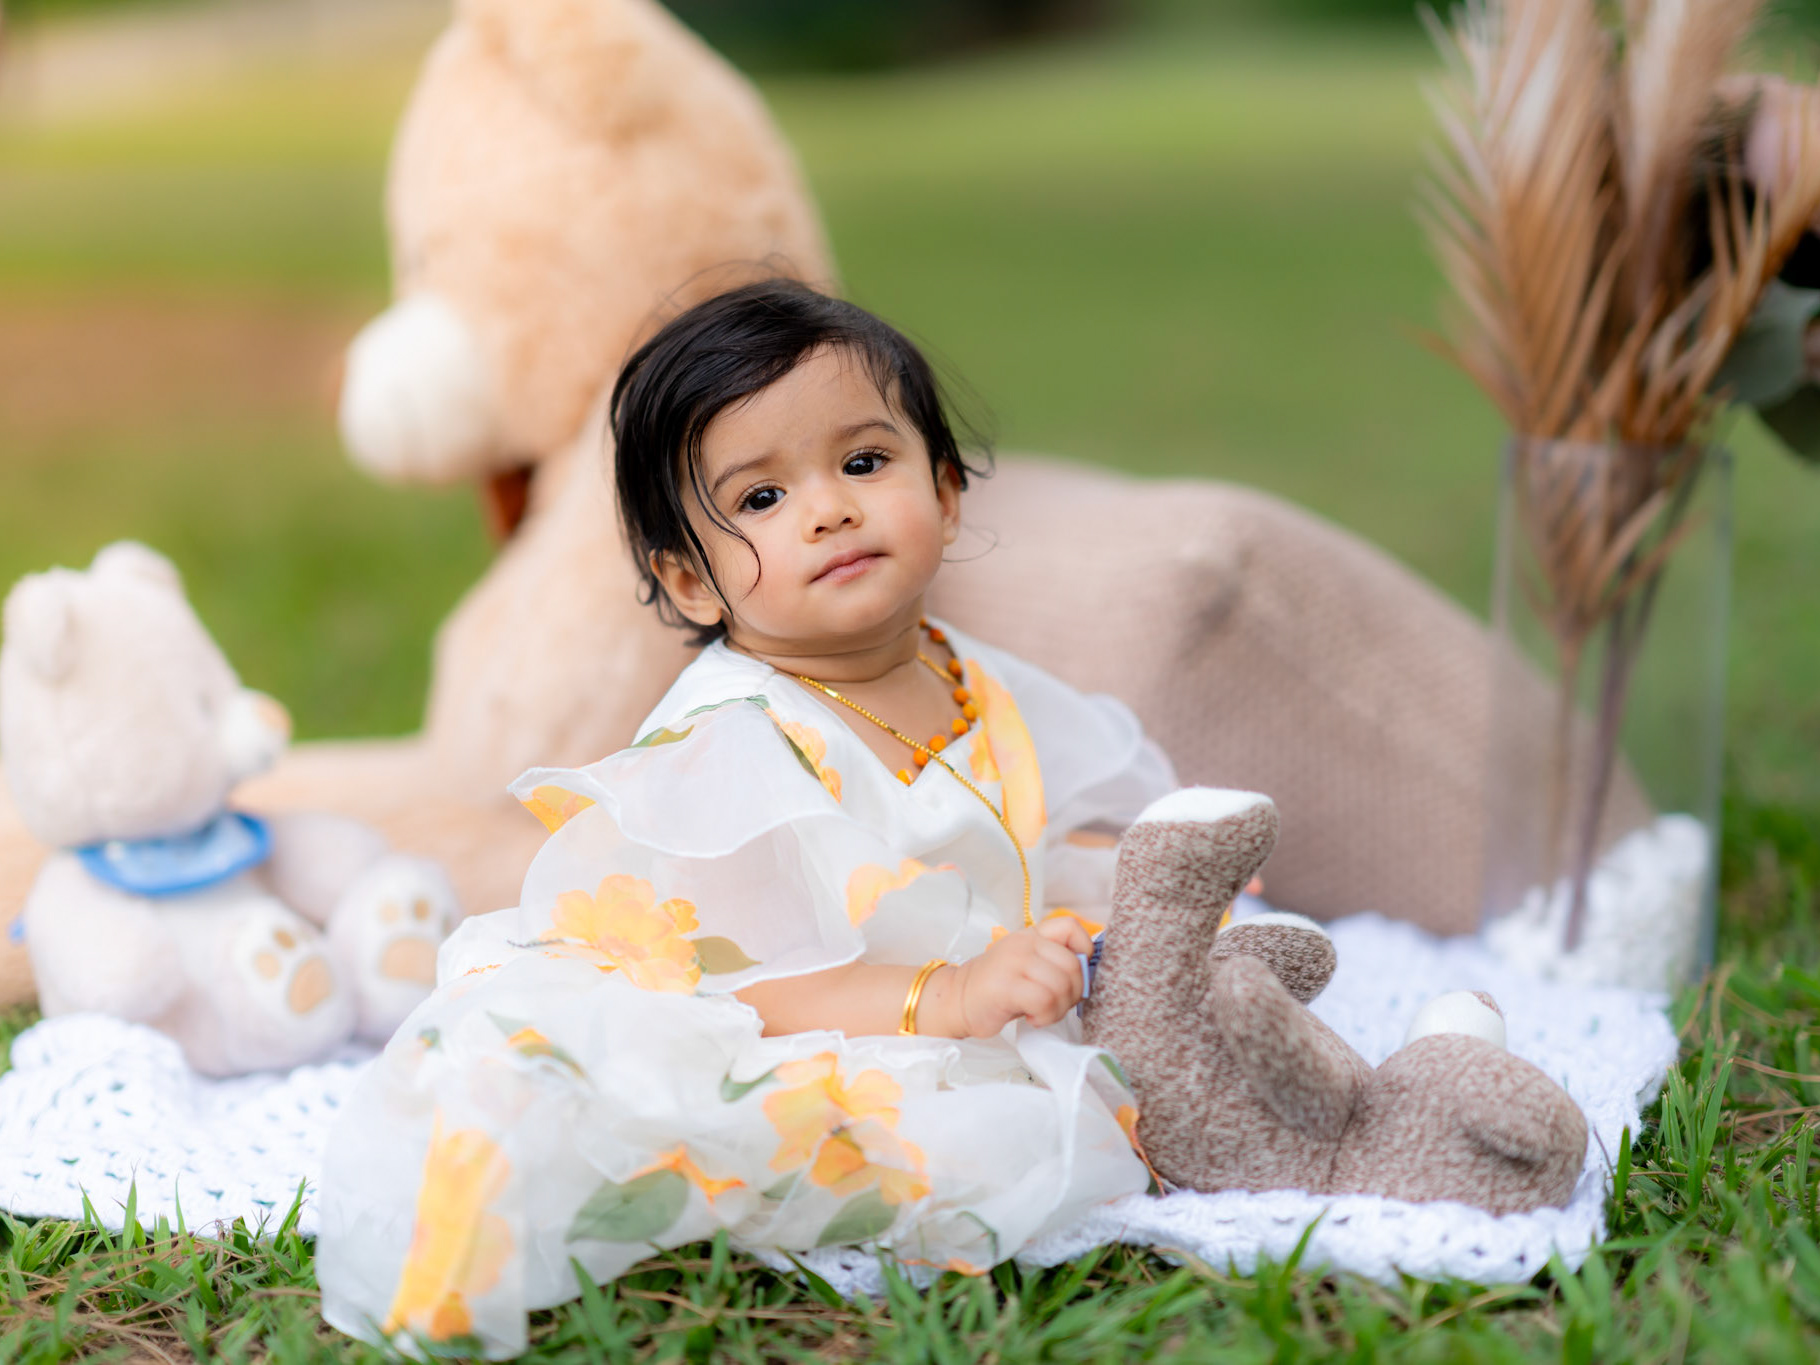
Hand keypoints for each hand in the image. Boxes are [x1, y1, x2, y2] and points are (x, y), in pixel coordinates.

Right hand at [942, 916, 1092, 1036]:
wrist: (957, 999)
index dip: (1083, 952)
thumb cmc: (998, 988)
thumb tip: (1086, 978)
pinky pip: (1044, 1000)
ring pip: (1061, 985)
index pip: (1071, 927)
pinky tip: (1033, 1017)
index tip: (1072, 976)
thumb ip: (1054, 964)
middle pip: (1072, 965)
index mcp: (1032, 935)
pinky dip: (1045, 1016)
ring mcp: (1014, 962)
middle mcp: (1024, 943)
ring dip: (1058, 1009)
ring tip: (1042, 1014)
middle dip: (1073, 993)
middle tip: (1056, 1006)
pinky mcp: (1006, 985)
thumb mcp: (1027, 966)